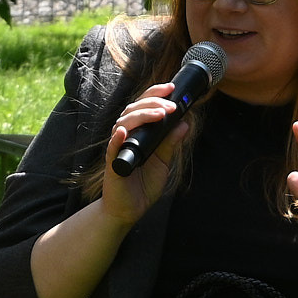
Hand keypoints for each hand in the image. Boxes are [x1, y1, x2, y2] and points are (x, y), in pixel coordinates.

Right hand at [99, 81, 190, 228]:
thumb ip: (171, 144)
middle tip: (171, 105)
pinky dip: (118, 138)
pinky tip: (124, 131)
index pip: (144, 106)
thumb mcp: (163, 162)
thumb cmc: (143, 185)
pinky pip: (113, 147)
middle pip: (134, 109)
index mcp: (138, 133)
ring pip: (124, 122)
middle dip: (153, 102)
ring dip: (143, 115)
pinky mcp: (113, 163)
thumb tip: (184, 124)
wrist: (129, 210)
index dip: (155, 94)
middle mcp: (126, 136)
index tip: (172, 87)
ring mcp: (118, 148)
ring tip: (160, 114)